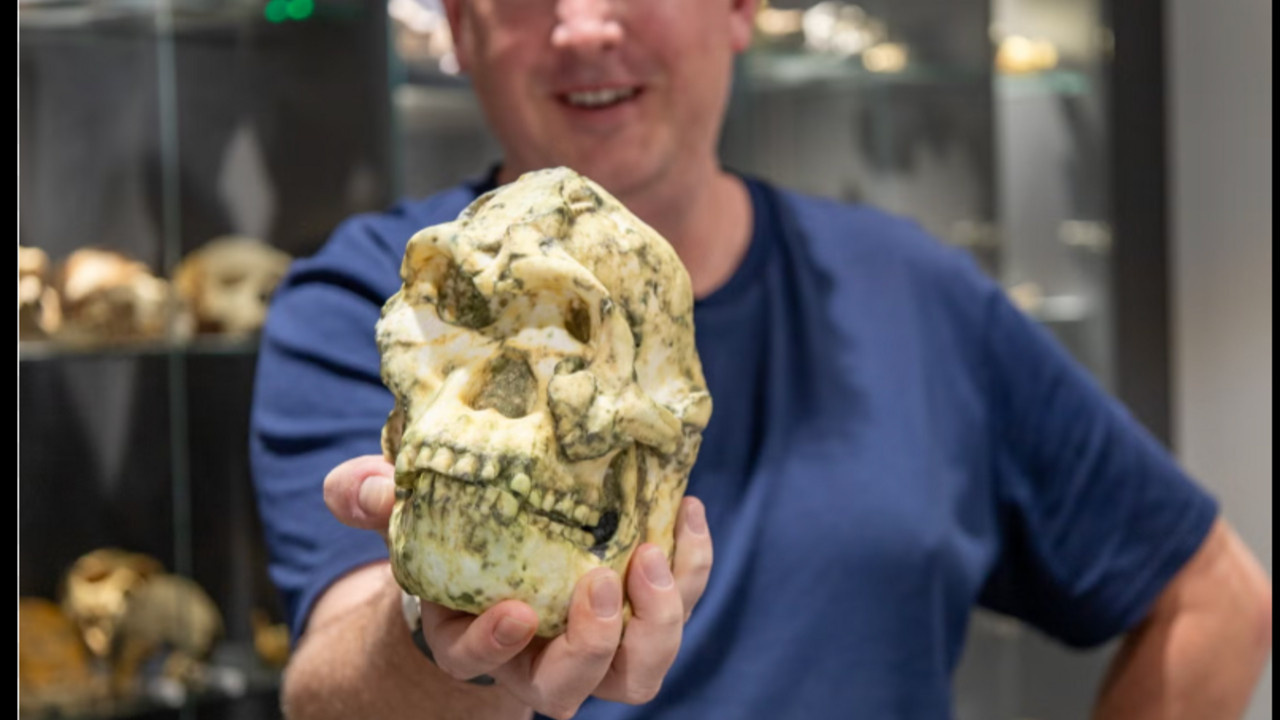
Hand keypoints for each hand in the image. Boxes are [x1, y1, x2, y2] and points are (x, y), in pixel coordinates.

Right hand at [324, 455, 713, 718]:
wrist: (499, 553)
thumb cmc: (450, 542)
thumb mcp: (406, 517)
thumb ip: (374, 502)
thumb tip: (358, 486)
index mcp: (470, 639)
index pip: (475, 661)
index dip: (495, 645)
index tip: (516, 611)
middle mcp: (534, 661)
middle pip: (570, 689)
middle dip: (593, 643)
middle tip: (602, 581)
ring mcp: (593, 647)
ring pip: (636, 674)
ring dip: (658, 620)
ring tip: (657, 553)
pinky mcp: (638, 618)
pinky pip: (675, 611)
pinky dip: (690, 569)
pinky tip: (686, 513)